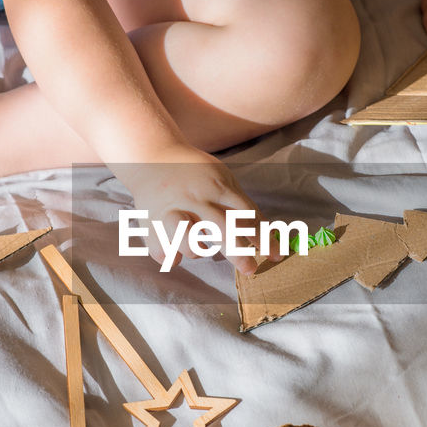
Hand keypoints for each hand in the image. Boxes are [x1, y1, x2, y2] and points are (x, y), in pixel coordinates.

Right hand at [113, 144, 270, 274]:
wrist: (150, 157)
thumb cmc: (193, 171)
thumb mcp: (221, 176)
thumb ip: (240, 202)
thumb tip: (265, 231)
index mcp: (217, 187)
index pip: (247, 215)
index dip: (263, 237)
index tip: (275, 255)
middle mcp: (196, 200)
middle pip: (223, 230)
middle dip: (239, 253)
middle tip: (250, 269)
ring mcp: (172, 211)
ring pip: (190, 241)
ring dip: (198, 249)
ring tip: (199, 247)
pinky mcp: (151, 224)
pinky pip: (163, 251)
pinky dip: (169, 257)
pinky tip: (173, 252)